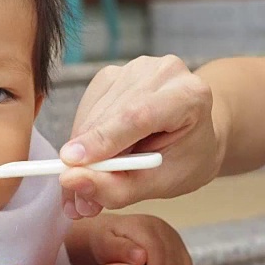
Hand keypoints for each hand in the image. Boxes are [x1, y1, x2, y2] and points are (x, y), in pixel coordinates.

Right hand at [59, 55, 219, 217]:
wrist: (194, 134)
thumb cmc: (185, 159)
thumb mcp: (160, 184)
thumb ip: (116, 188)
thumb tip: (70, 180)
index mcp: (189, 95)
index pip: (138, 115)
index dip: (102, 139)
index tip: (72, 163)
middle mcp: (162, 72)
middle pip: (110, 114)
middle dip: (86, 156)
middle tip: (75, 196)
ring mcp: (134, 69)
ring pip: (92, 112)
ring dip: (81, 150)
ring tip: (89, 181)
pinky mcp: (111, 74)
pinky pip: (85, 109)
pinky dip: (83, 138)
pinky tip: (97, 154)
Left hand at [69, 213, 191, 264]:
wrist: (113, 233)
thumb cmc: (107, 240)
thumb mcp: (106, 243)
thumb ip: (121, 249)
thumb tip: (141, 256)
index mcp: (142, 225)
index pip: (155, 248)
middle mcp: (160, 228)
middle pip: (171, 258)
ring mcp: (171, 236)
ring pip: (181, 263)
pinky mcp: (178, 246)